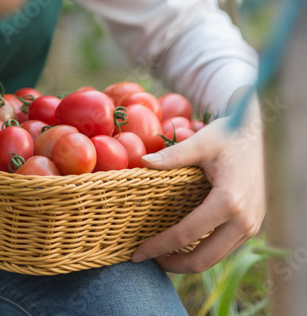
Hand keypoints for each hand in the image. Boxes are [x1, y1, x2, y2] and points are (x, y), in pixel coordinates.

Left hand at [130, 93, 265, 272]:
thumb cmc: (231, 135)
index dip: (159, 246)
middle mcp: (243, 221)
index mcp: (229, 202)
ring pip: (216, 258)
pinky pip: (225, 248)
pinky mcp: (252, 226)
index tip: (137, 252)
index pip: (187, 234)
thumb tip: (144, 163)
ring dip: (188, 262)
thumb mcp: (201, 142)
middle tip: (147, 258)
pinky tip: (184, 243)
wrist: (263, 137)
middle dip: (172, 264)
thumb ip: (173, 155)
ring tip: (161, 254)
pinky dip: (204, 251)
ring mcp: (250, 227)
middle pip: (203, 259)